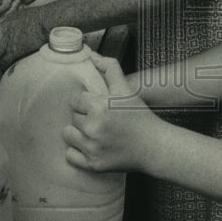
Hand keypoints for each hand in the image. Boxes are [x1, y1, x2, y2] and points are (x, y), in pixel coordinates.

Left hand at [0, 8, 46, 74]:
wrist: (45, 21)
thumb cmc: (37, 15)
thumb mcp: (19, 14)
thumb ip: (12, 20)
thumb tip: (14, 21)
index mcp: (0, 22)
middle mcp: (0, 34)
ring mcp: (6, 44)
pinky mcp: (15, 52)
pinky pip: (4, 64)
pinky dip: (1, 69)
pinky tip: (1, 72)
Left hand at [64, 53, 159, 172]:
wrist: (153, 146)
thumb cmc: (140, 116)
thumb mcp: (126, 89)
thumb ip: (109, 68)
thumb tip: (92, 56)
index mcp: (100, 106)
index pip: (75, 100)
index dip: (86, 101)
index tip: (96, 105)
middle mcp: (93, 127)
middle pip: (73, 117)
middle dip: (84, 116)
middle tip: (100, 119)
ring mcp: (92, 147)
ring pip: (68, 134)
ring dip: (78, 133)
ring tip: (93, 132)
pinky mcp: (93, 164)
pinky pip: (70, 155)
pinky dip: (77, 151)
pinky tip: (90, 146)